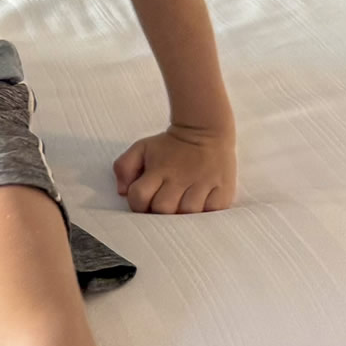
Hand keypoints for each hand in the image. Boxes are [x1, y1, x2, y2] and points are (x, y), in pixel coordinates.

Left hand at [114, 124, 236, 213]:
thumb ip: (124, 167)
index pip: (139, 197)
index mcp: (158, 169)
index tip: (142, 201)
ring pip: (188, 214)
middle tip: (162, 204)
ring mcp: (203, 184)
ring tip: (181, 205)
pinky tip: (200, 206)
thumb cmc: (169, 145)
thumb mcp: (141, 148)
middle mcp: (180, 178)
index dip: (137, 204)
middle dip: (158, 211)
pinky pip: (212, 213)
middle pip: (163, 209)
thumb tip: (122, 192)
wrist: (204, 130)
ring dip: (182, 215)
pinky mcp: (223, 190)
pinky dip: (205, 214)